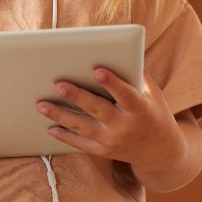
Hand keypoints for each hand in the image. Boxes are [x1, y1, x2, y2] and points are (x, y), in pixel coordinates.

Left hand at [36, 68, 184, 173]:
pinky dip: (64, 136)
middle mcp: (124, 126)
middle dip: (77, 96)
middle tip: (58, 84)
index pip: (124, 93)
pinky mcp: (103, 151)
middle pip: (97, 109)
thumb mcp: (154, 94)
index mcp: (139, 108)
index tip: (97, 69)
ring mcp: (112, 141)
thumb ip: (138, 74)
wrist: (161, 152)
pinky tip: (50, 127)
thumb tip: (123, 48)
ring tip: (41, 105)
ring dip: (60, 115)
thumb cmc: (154, 114)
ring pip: (82, 127)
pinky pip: (80, 144)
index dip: (111, 82)